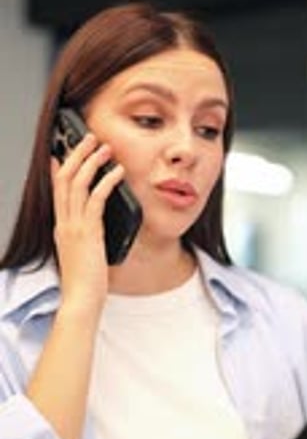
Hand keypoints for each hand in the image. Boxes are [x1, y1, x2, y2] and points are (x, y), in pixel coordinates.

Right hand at [51, 132, 124, 317]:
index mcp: (62, 228)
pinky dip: (107, 182)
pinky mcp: (88, 233)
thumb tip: (97, 229)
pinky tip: (117, 173)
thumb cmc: (86, 284)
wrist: (81, 301)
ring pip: (77, 183)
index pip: (56, 190)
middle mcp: (64, 223)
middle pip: (64, 178)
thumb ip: (87, 238)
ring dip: (92, 161)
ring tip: (105, 148)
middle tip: (89, 138)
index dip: (59, 167)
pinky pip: (96, 199)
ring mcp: (74, 227)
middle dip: (76, 154)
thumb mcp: (82, 255)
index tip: (62, 150)